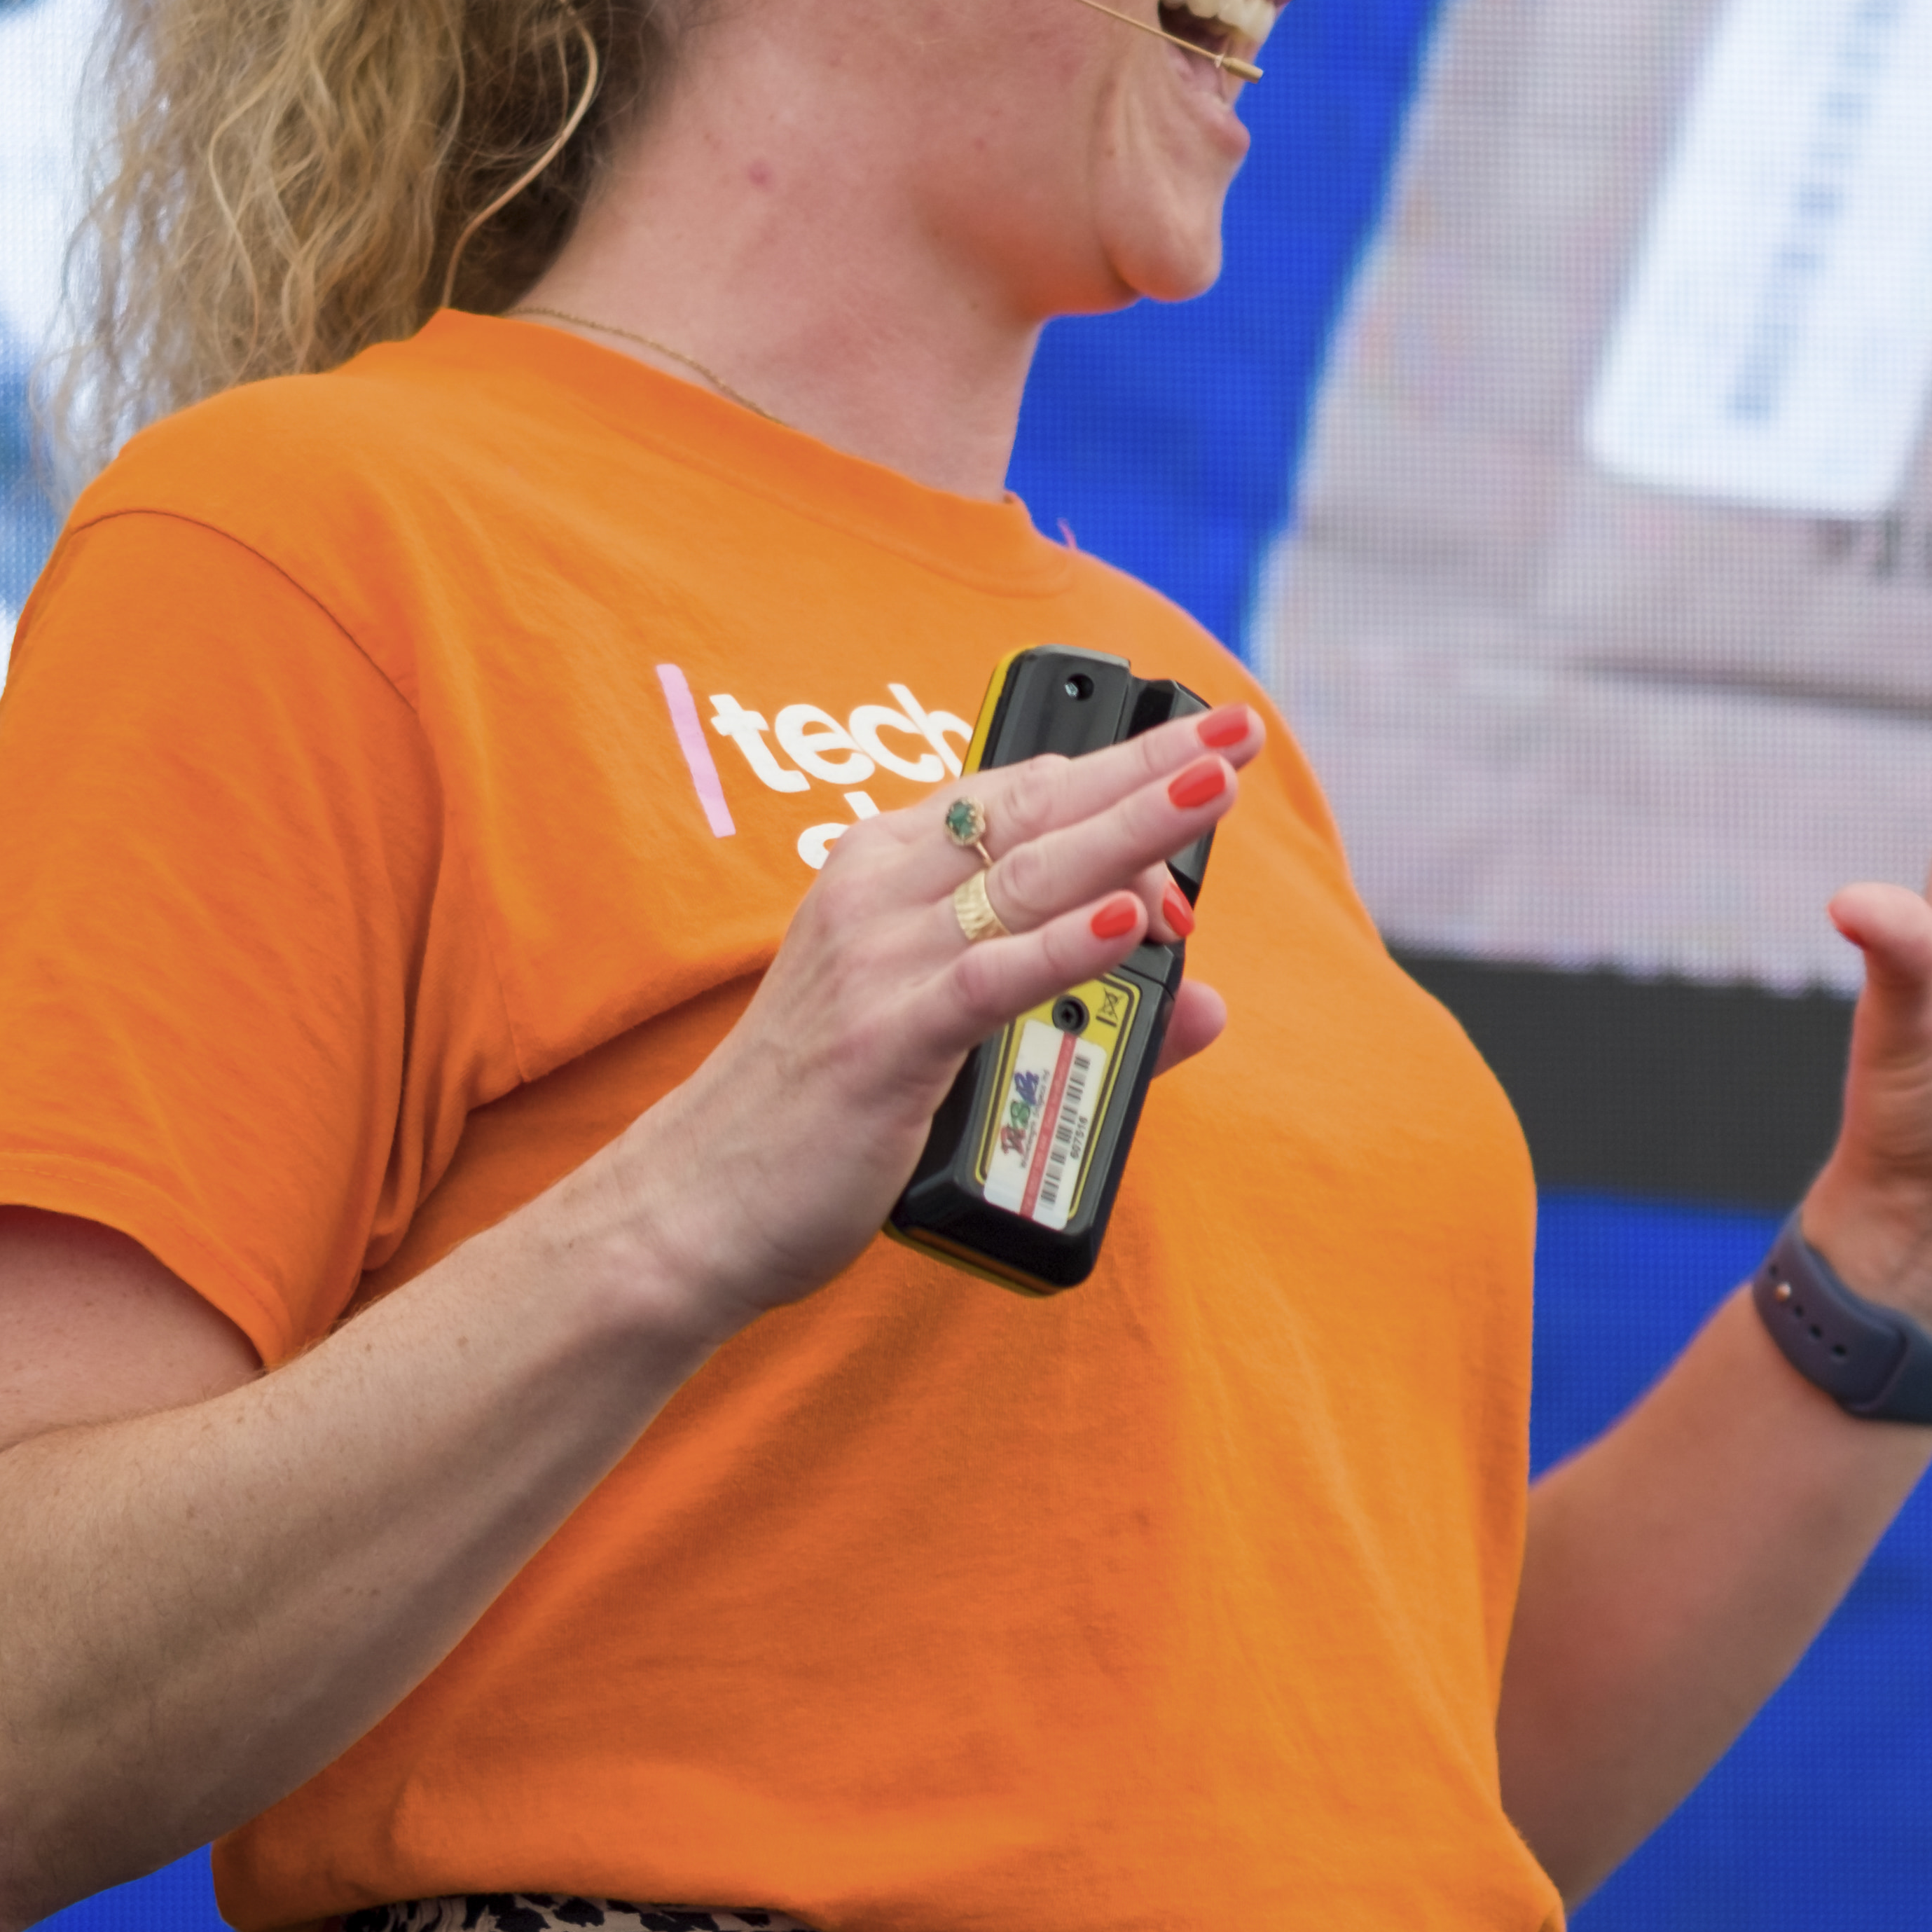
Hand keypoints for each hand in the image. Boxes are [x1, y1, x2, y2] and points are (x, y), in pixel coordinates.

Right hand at [596, 701, 1254, 1327]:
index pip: (1016, 795)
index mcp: (881, 869)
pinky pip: (987, 979)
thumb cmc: (817, 1110)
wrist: (696, 1200)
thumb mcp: (939, 1029)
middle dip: (1147, 767)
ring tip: (1213, 789)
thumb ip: (1072, 1007)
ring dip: (1132, 832)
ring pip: (1029, 878)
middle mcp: (877, 891)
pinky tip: (1123, 927)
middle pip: (1036, 812)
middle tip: (1235, 731)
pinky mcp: (884, 1038)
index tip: (1202, 765)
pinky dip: (1060, 949)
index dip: (1117, 784)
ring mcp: (877, 960)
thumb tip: (1203, 1007)